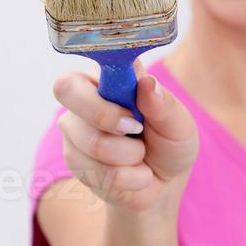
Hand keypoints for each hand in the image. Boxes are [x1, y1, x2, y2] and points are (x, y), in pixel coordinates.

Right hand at [53, 60, 199, 212]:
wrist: (163, 184)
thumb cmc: (170, 143)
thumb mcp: (179, 124)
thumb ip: (164, 105)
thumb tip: (147, 83)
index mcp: (108, 76)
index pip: (85, 61)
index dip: (100, 79)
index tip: (130, 108)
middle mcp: (83, 97)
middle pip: (67, 91)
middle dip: (109, 118)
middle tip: (136, 130)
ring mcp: (74, 130)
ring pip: (93, 142)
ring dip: (131, 156)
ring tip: (140, 155)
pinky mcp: (74, 161)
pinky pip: (100, 173)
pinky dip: (129, 178)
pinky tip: (133, 173)